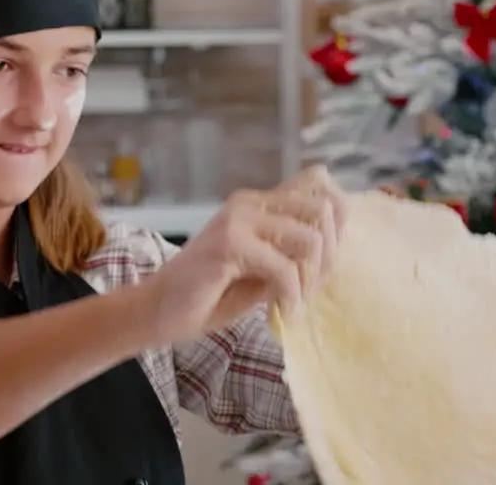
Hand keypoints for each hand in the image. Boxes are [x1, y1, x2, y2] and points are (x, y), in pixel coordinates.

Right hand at [142, 165, 345, 342]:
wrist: (158, 311)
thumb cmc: (210, 294)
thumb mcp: (264, 270)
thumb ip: (293, 252)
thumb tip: (336, 246)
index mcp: (259, 203)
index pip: (320, 184)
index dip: (337, 222)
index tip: (321, 263)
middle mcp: (250, 202)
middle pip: (324, 209)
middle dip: (328, 256)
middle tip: (309, 288)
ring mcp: (238, 219)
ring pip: (311, 239)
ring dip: (310, 279)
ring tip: (293, 300)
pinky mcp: (229, 244)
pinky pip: (285, 269)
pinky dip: (291, 296)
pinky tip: (281, 310)